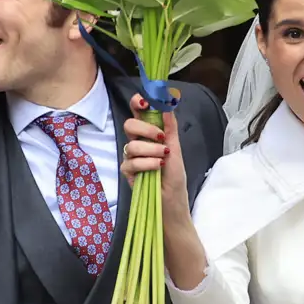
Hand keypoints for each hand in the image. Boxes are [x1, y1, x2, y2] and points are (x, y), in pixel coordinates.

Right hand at [121, 94, 190, 223]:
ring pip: (131, 145)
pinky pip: (131, 162)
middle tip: (160, 137)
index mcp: (148, 135)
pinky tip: (157, 168)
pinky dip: (147, 164)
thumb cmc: (174, 177)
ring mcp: (130, 158)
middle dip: (145, 129)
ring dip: (151, 151)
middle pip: (129, 125)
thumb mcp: (175, 148)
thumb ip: (170, 127)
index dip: (137, 104)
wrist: (173, 202)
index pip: (138, 114)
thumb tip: (167, 104)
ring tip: (163, 159)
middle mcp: (137, 144)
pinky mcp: (127, 173)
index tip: (144, 101)